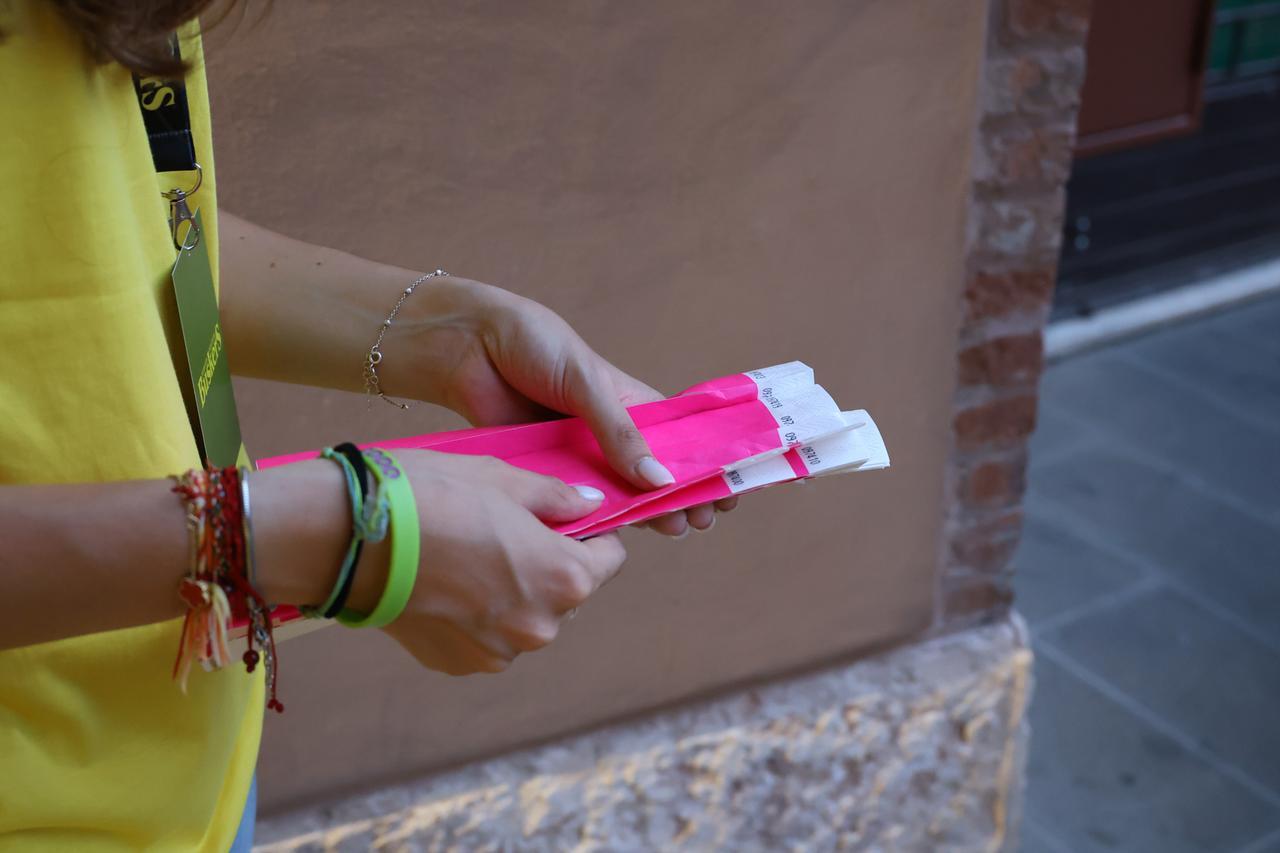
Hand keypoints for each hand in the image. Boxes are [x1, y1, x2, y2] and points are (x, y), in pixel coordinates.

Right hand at [356, 451, 625, 673]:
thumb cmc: (430, 496)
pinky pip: (486, 637)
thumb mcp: (502, 479)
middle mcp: (541, 627)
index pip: (610, 559)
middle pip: (568, 593)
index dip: (591, 535)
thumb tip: (590, 505)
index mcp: (565, 578)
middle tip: (505, 531)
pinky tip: (444, 583)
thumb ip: (557, 498)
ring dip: (512, 593)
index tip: (563, 519)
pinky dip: (476, 615)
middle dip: (548, 565)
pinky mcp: (458, 665)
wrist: (349, 538)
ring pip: (525, 617)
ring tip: (467, 555)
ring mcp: (497, 653)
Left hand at [383, 277, 735, 534]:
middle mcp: (607, 434)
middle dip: (679, 497)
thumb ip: (621, 433)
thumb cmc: (532, 345)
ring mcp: (576, 456)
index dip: (702, 465)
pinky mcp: (542, 473)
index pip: (678, 440)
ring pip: (616, 494)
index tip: (727, 490)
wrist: (464, 346)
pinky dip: (592, 519)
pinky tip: (613, 536)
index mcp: (630, 403)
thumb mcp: (586, 383)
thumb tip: (661, 482)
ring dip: (641, 514)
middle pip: (651, 475)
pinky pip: (573, 501)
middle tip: (699, 521)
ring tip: (670, 530)